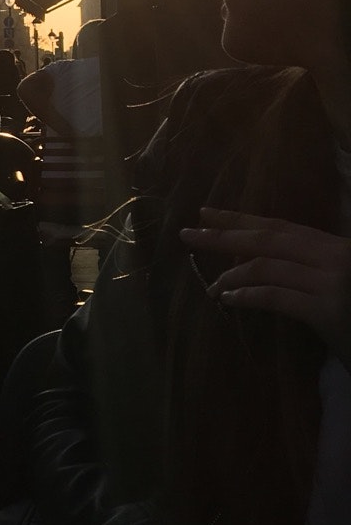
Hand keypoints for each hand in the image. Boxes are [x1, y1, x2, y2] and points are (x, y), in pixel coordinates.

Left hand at [180, 208, 350, 354]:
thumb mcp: (342, 284)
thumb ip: (313, 270)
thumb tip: (261, 264)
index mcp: (340, 247)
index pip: (284, 227)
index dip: (244, 219)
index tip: (209, 213)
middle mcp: (337, 256)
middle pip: (269, 239)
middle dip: (225, 235)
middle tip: (189, 233)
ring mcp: (334, 282)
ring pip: (268, 267)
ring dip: (232, 275)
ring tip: (211, 286)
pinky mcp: (329, 311)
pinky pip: (277, 297)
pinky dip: (248, 296)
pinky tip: (229, 299)